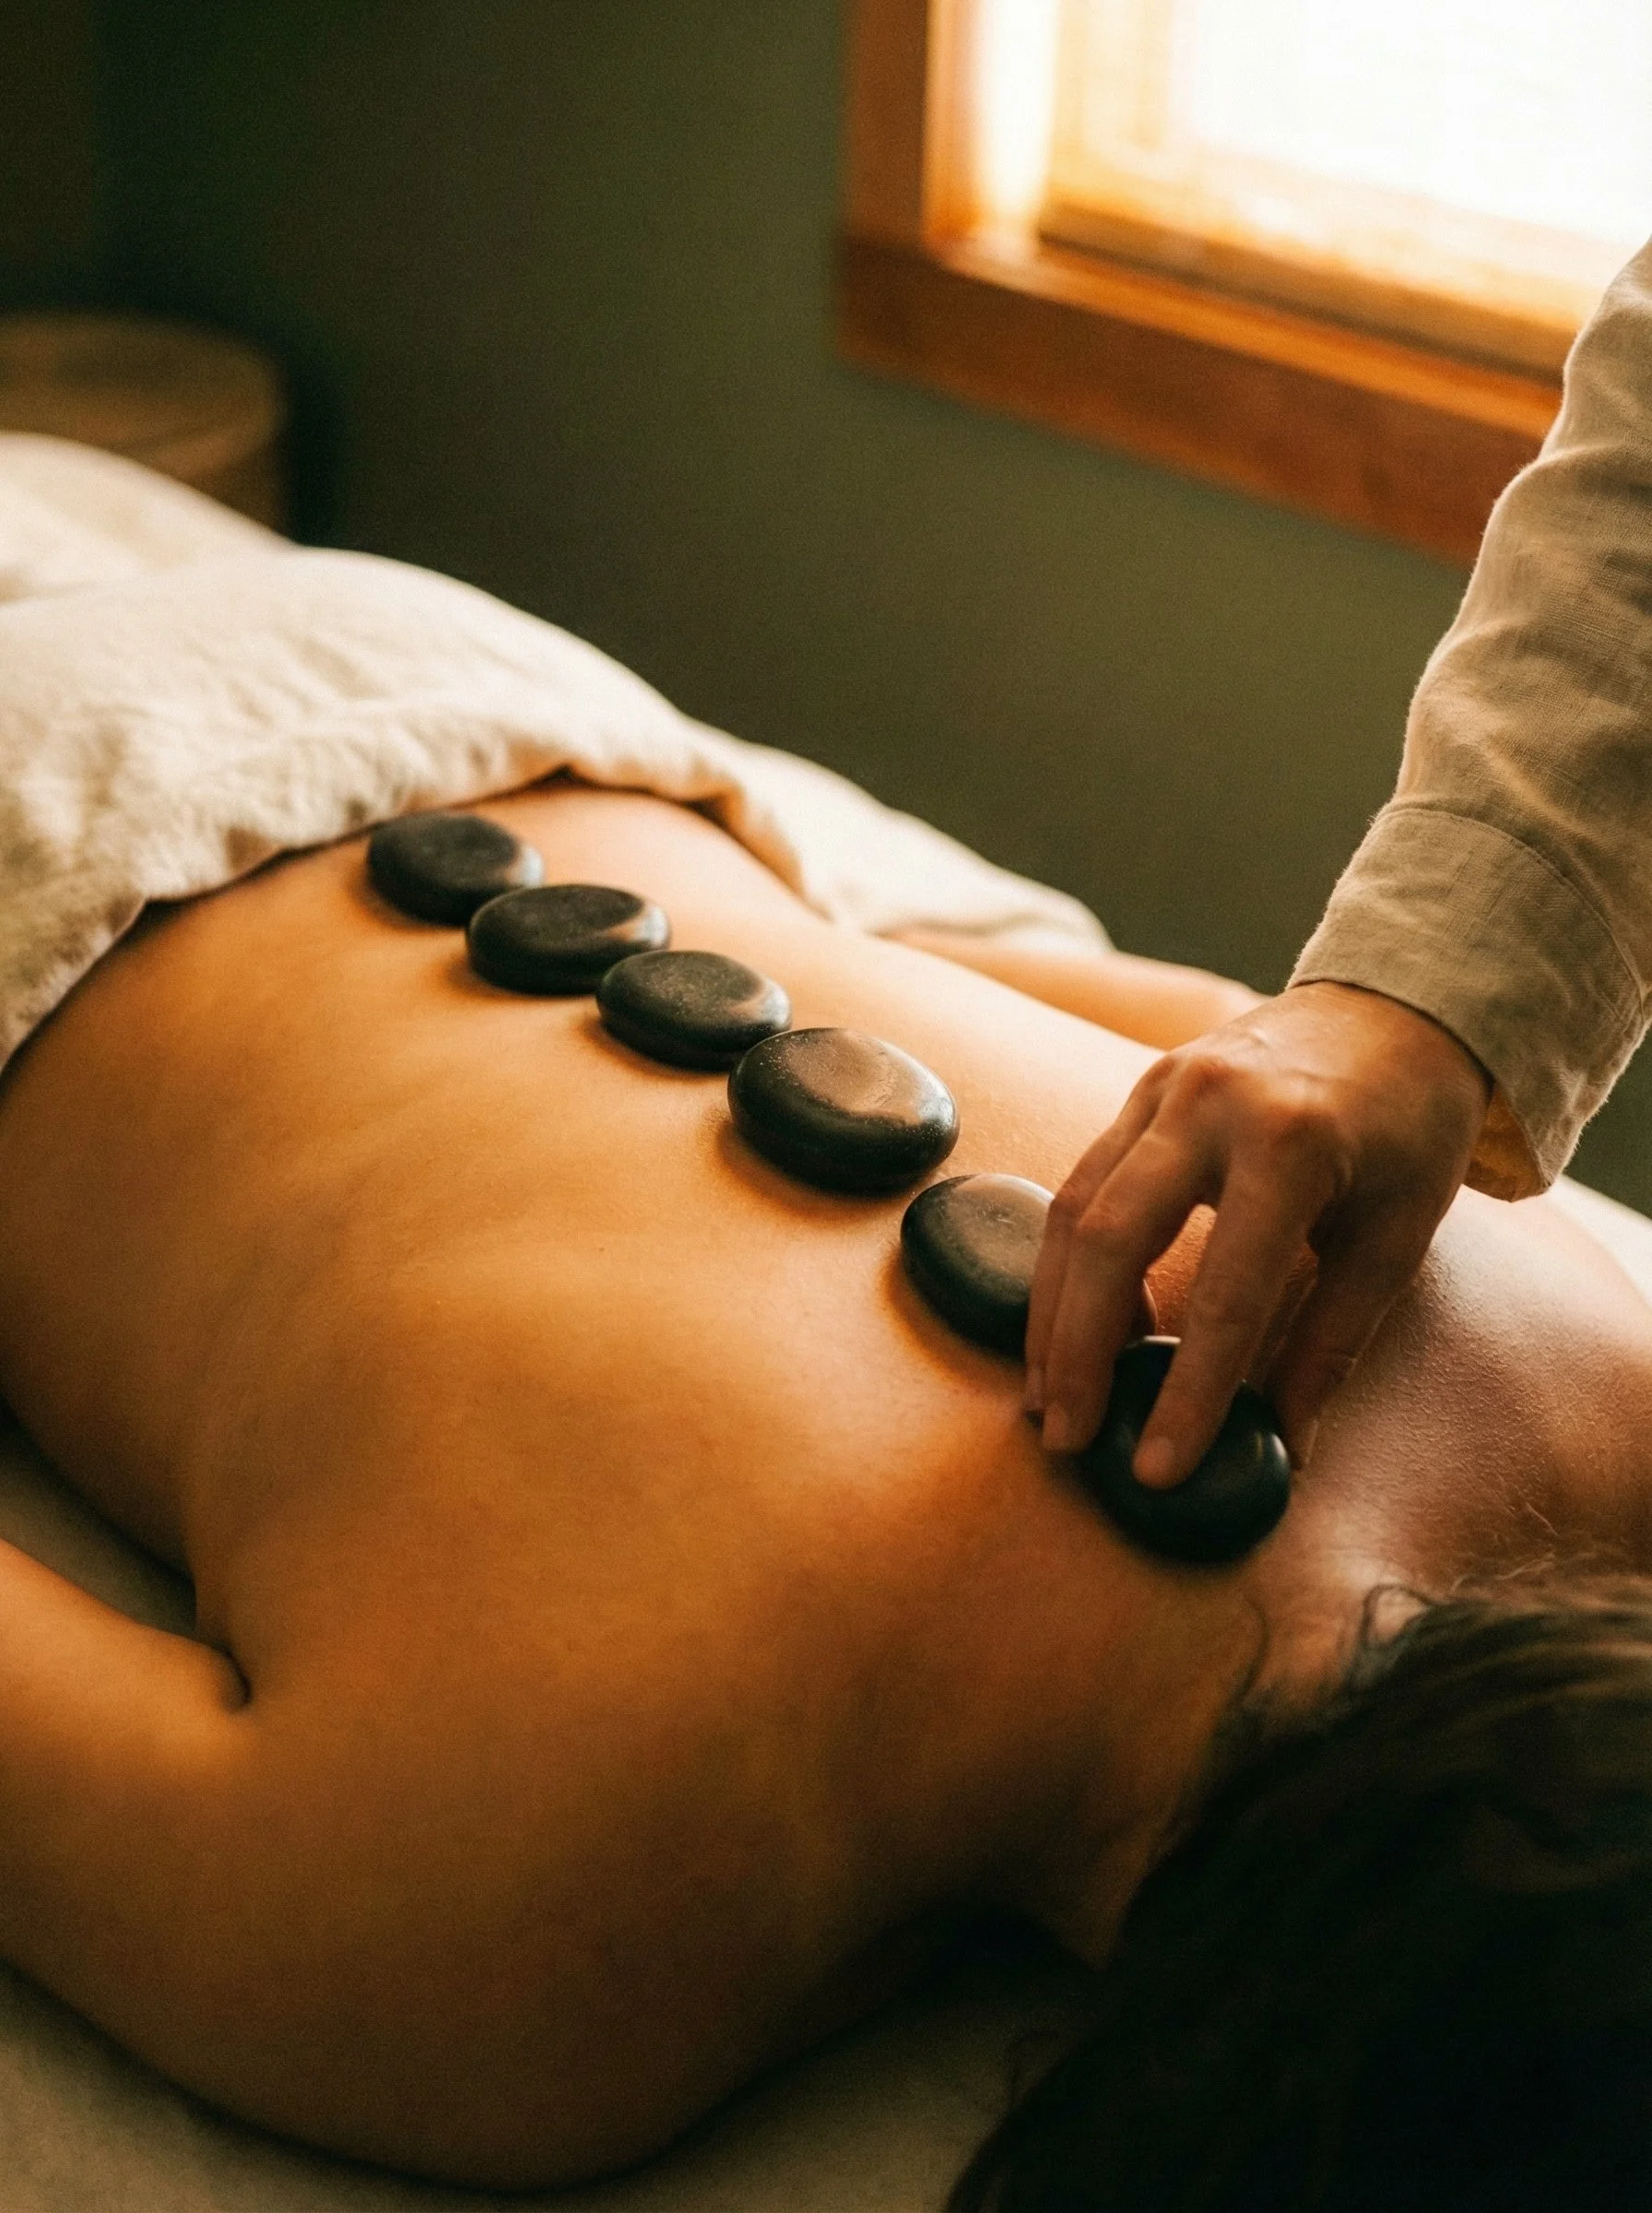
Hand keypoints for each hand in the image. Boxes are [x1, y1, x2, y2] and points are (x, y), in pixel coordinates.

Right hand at [1024, 982, 1492, 1482]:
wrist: (1396, 1007)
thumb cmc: (1410, 1130)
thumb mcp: (1396, 1238)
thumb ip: (1331, 1341)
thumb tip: (1285, 1447)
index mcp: (1292, 1143)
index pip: (1225, 1292)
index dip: (1188, 1391)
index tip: (1157, 1470)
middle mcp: (1210, 1105)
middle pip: (1109, 1240)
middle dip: (1078, 1351)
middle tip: (1066, 1439)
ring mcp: (1163, 1087)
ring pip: (1072, 1209)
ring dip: (1051, 1312)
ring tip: (1050, 1397)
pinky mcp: (1141, 1088)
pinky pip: (1081, 1181)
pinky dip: (1066, 1262)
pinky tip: (1073, 1325)